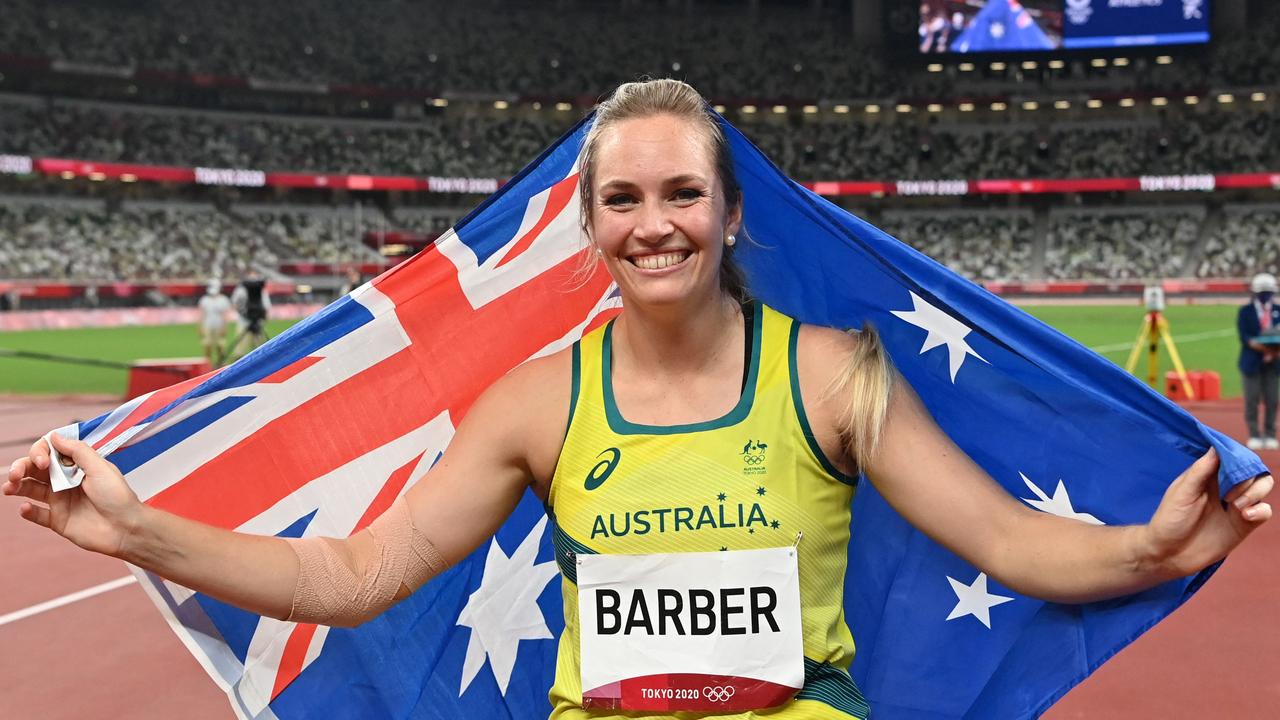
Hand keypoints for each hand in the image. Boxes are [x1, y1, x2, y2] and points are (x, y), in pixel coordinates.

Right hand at [4, 433, 143, 557]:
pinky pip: (37, 514)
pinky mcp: (58, 520)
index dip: (40, 453)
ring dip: (17, 487)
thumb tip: (55, 436)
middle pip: (35, 470)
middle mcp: (65, 481)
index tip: (42, 461)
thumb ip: (77, 451)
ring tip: (8, 488)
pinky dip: (28, 511)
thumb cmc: (118, 497)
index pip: (49, 453)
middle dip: (21, 468)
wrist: (126, 528)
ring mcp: (60, 501)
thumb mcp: (100, 468)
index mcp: (76, 466)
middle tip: (15, 474)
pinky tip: (25, 508)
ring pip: (31, 490)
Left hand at [1142, 448, 1272, 578]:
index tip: (1234, 466)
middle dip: (1247, 477)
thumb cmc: (1169, 520)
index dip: (1238, 458)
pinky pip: (1264, 511)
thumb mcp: (1181, 492)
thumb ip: (1201, 471)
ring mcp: (1236, 505)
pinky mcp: (1243, 524)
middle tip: (1229, 494)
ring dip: (1255, 492)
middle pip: (1252, 470)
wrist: (1169, 554)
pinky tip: (1245, 515)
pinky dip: (1261, 510)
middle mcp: (1225, 487)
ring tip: (1236, 506)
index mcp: (1208, 475)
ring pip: (1262, 487)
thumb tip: (1216, 448)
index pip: (1232, 457)